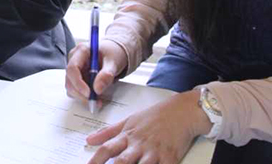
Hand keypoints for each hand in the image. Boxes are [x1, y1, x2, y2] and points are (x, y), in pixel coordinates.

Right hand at [65, 40, 127, 103]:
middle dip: (80, 93)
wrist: (114, 55)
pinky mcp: (76, 78)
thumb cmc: (113, 53)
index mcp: (81, 51)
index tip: (88, 93)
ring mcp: (74, 69)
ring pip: (71, 87)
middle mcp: (74, 59)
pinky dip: (84, 96)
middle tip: (95, 101)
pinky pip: (76, 90)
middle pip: (69, 80)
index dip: (78, 82)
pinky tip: (95, 97)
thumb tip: (98, 89)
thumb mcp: (114, 62)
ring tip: (97, 100)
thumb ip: (106, 74)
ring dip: (82, 96)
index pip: (72, 68)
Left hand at [86, 90, 211, 163]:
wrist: (182, 111)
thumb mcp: (129, 120)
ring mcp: (155, 152)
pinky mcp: (170, 158)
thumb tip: (89, 140)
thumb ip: (108, 132)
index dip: (95, 161)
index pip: (107, 149)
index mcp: (128, 136)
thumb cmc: (155, 116)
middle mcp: (139, 145)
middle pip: (122, 161)